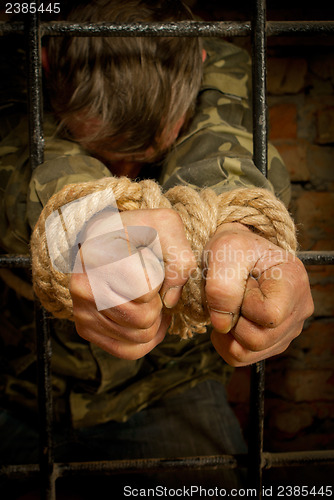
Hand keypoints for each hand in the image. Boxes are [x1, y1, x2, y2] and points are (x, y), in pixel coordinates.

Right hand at [70, 208, 195, 359]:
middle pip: (143, 320)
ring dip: (155, 322)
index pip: (145, 290)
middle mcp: (83, 286)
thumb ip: (178, 257)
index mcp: (98, 257)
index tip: (150, 263)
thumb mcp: (164, 226)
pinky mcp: (85, 327)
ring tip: (150, 298)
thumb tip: (170, 301)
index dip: (159, 279)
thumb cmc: (137, 230)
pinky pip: (127, 351)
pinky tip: (148, 318)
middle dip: (158, 304)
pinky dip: (146, 340)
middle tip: (153, 285)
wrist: (105, 236)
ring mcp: (81, 310)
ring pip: (138, 338)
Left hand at [204, 223, 313, 365]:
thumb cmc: (234, 248)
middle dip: (233, 319)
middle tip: (232, 294)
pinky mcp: (273, 342)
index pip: (269, 315)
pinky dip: (226, 341)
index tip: (242, 283)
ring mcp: (288, 329)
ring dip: (228, 332)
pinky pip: (242, 357)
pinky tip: (229, 318)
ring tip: (231, 305)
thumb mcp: (225, 252)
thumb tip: (223, 325)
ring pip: (248, 353)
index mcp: (294, 281)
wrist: (234, 253)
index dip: (244, 304)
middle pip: (258, 340)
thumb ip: (222, 286)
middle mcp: (299, 309)